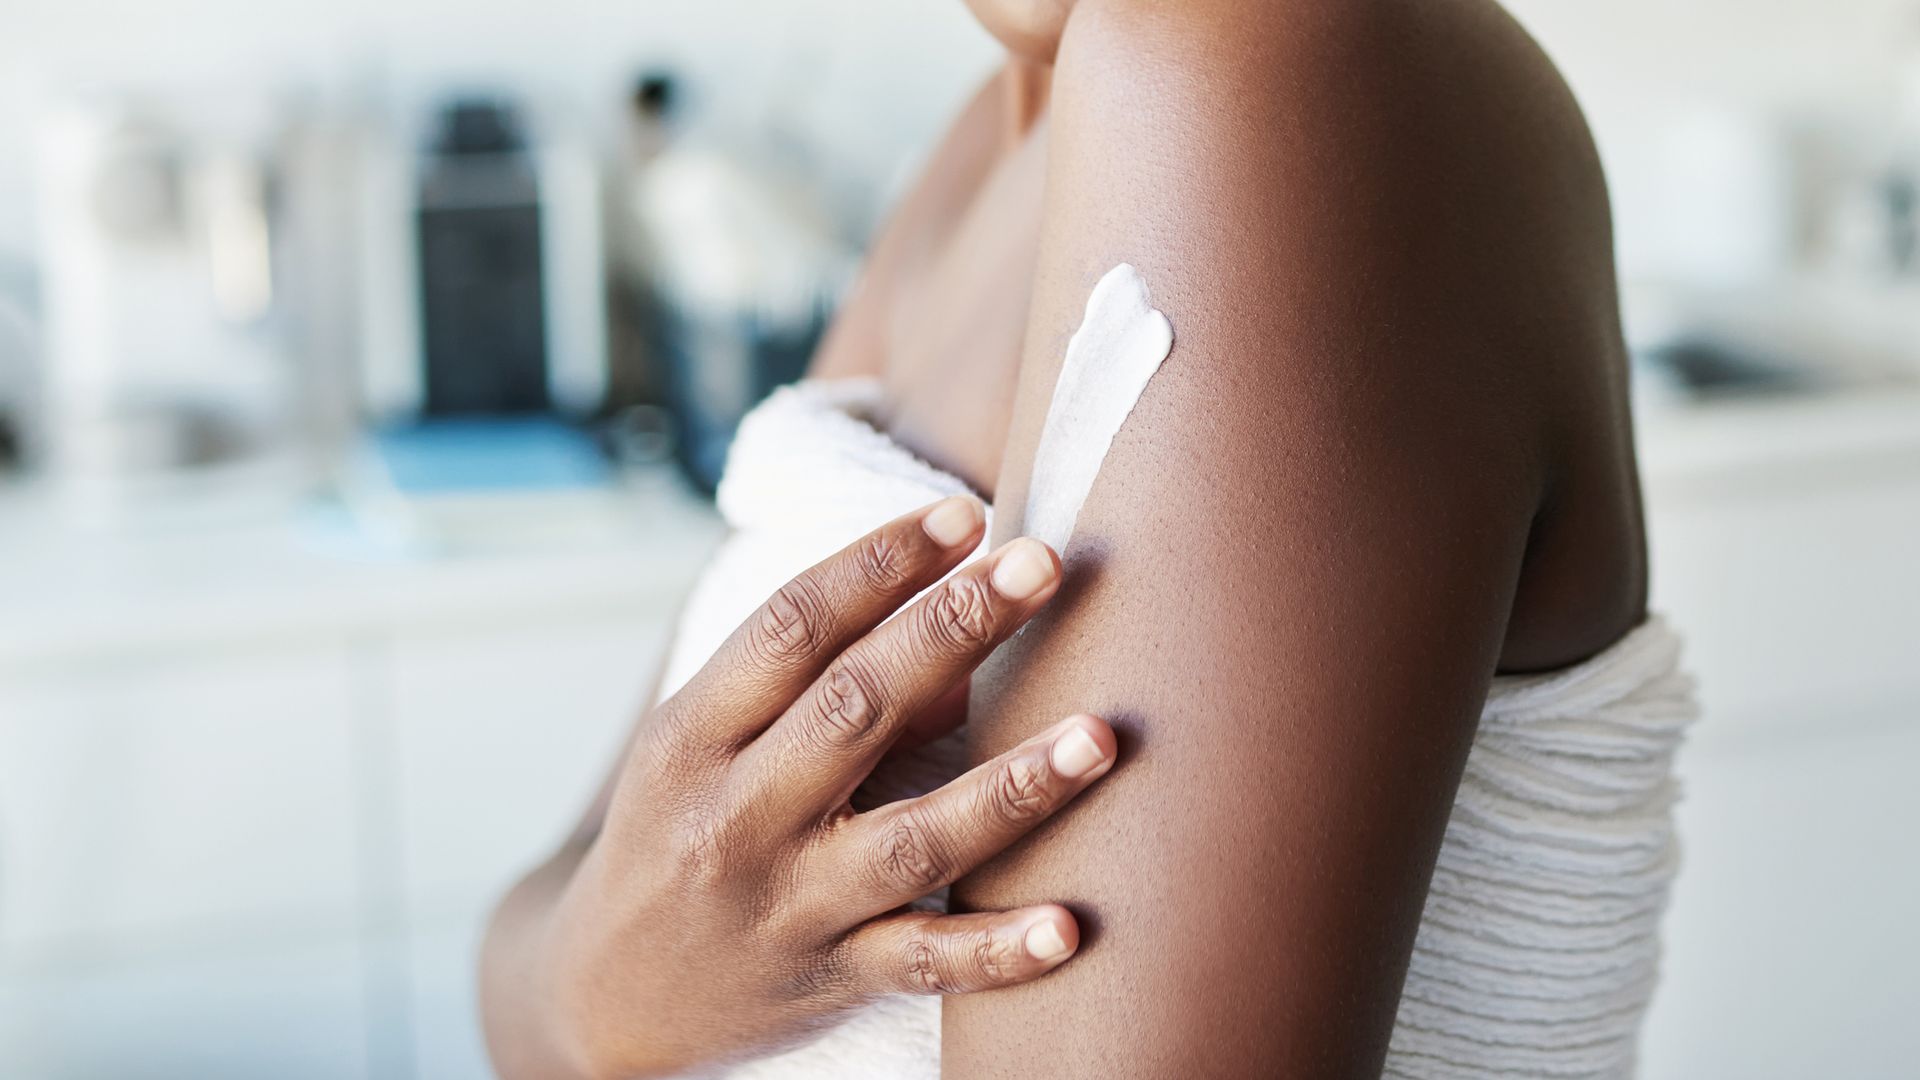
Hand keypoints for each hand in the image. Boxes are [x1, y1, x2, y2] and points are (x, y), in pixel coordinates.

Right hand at [539, 496, 1117, 1078]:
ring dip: (1010, 787)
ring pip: (909, 839)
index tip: (964, 513)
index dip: (880, 564)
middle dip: (954, 627)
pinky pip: (923, 966)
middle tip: (1042, 563)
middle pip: (855, 707)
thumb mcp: (707, 750)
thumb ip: (816, 691)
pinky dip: (996, 952)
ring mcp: (786, 905)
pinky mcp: (829, 982)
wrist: (605, 997)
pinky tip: (1067, 929)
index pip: (792, 628)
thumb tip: (959, 645)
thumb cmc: (678, 835)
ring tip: (1099, 734)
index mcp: (692, 737)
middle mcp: (735, 817)